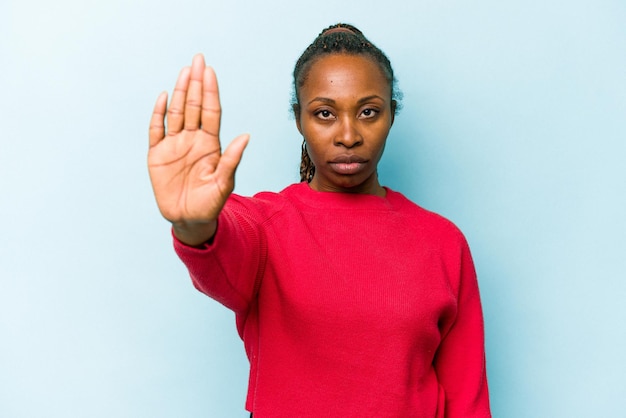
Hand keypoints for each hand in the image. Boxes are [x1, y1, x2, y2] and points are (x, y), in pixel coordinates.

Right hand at [148, 54, 248, 244]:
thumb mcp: (224, 183)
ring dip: (180, 92)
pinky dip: (159, 114)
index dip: (210, 91)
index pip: (211, 112)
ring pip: (177, 112)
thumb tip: (246, 137)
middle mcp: (193, 140)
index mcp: (210, 144)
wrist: (189, 220)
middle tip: (198, 60)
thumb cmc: (210, 203)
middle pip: (194, 106)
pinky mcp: (157, 155)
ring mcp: (175, 145)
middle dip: (196, 83)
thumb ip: (232, 160)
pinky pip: (157, 130)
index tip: (210, 71)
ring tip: (184, 72)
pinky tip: (164, 97)